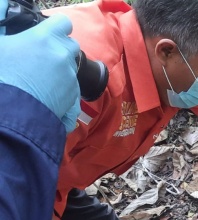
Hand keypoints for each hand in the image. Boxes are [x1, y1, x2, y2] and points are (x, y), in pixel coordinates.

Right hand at [0, 8, 80, 132]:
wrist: (7, 113)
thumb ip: (0, 19)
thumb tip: (4, 3)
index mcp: (45, 39)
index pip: (63, 22)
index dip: (55, 27)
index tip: (46, 34)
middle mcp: (63, 56)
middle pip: (70, 46)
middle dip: (58, 50)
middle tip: (38, 59)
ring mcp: (71, 79)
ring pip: (71, 70)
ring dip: (59, 73)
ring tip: (37, 82)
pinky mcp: (73, 100)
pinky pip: (72, 93)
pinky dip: (62, 95)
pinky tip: (45, 98)